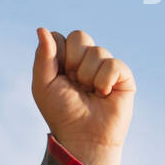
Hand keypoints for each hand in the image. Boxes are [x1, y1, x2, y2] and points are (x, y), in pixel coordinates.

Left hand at [32, 28, 135, 164]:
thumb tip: (41, 28)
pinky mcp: (123, 76)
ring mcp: (105, 66)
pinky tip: (104, 94)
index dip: (56, 55)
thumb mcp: (43, 84)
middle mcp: (85, 60)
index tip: (57, 77)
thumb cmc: (61, 113)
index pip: (59, 37)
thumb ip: (43, 56)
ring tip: (89, 93)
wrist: (83, 136)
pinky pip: (113, 64)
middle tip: (74, 83)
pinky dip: (104, 81)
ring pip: (96, 50)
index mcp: (64, 60)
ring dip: (87, 76)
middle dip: (73, 61)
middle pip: (79, 36)